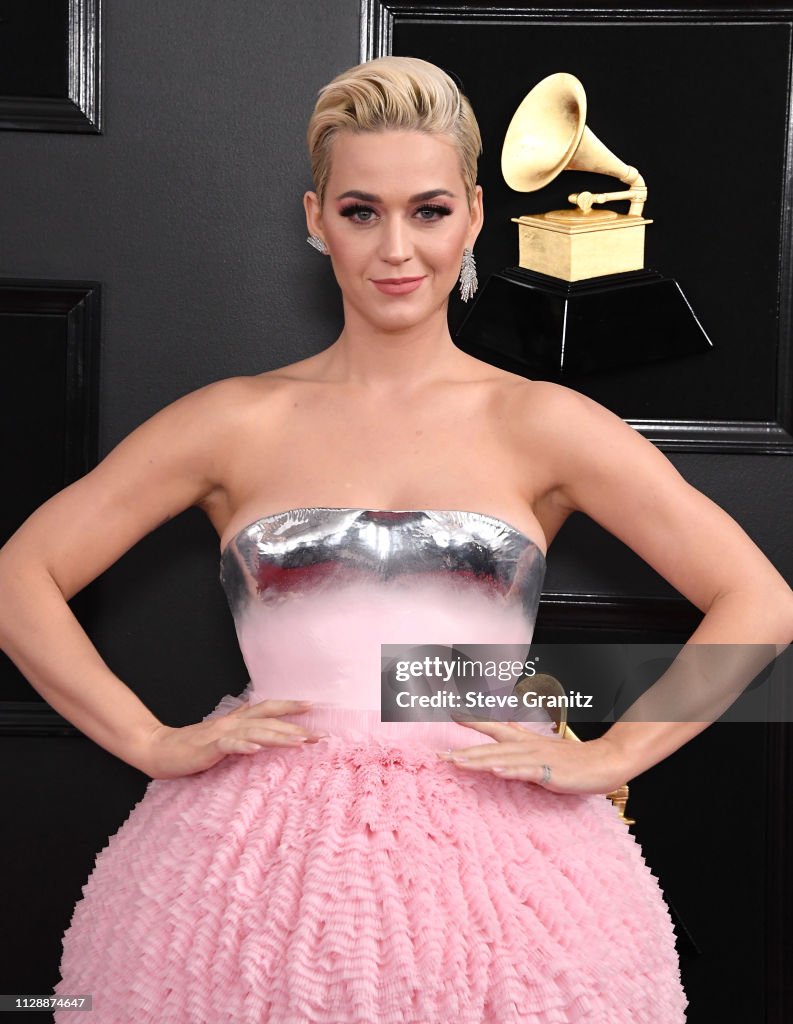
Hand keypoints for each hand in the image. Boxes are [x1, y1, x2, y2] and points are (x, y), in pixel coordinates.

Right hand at [142, 699, 326, 779]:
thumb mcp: (220, 735)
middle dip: (296, 726)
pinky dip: (244, 746)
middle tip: (321, 735)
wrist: (159, 749)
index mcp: (236, 720)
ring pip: (255, 732)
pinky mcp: (209, 747)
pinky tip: (258, 750)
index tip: (314, 707)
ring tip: (300, 742)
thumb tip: (257, 719)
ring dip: (279, 736)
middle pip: (269, 719)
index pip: (268, 709)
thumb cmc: (191, 745)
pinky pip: (229, 745)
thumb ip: (239, 727)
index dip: (290, 706)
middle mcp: (232, 722)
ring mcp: (221, 733)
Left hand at [436, 718, 629, 795]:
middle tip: (439, 755)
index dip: (472, 721)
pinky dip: (509, 770)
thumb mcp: (542, 748)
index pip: (494, 728)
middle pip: (490, 747)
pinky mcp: (548, 772)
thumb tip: (503, 732)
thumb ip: (521, 742)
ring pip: (501, 758)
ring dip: (477, 760)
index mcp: (524, 740)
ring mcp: (536, 758)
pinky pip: (525, 771)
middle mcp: (526, 746)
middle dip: (463, 751)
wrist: (603, 762)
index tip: (450, 713)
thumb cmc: (572, 759)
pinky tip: (494, 771)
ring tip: (456, 762)